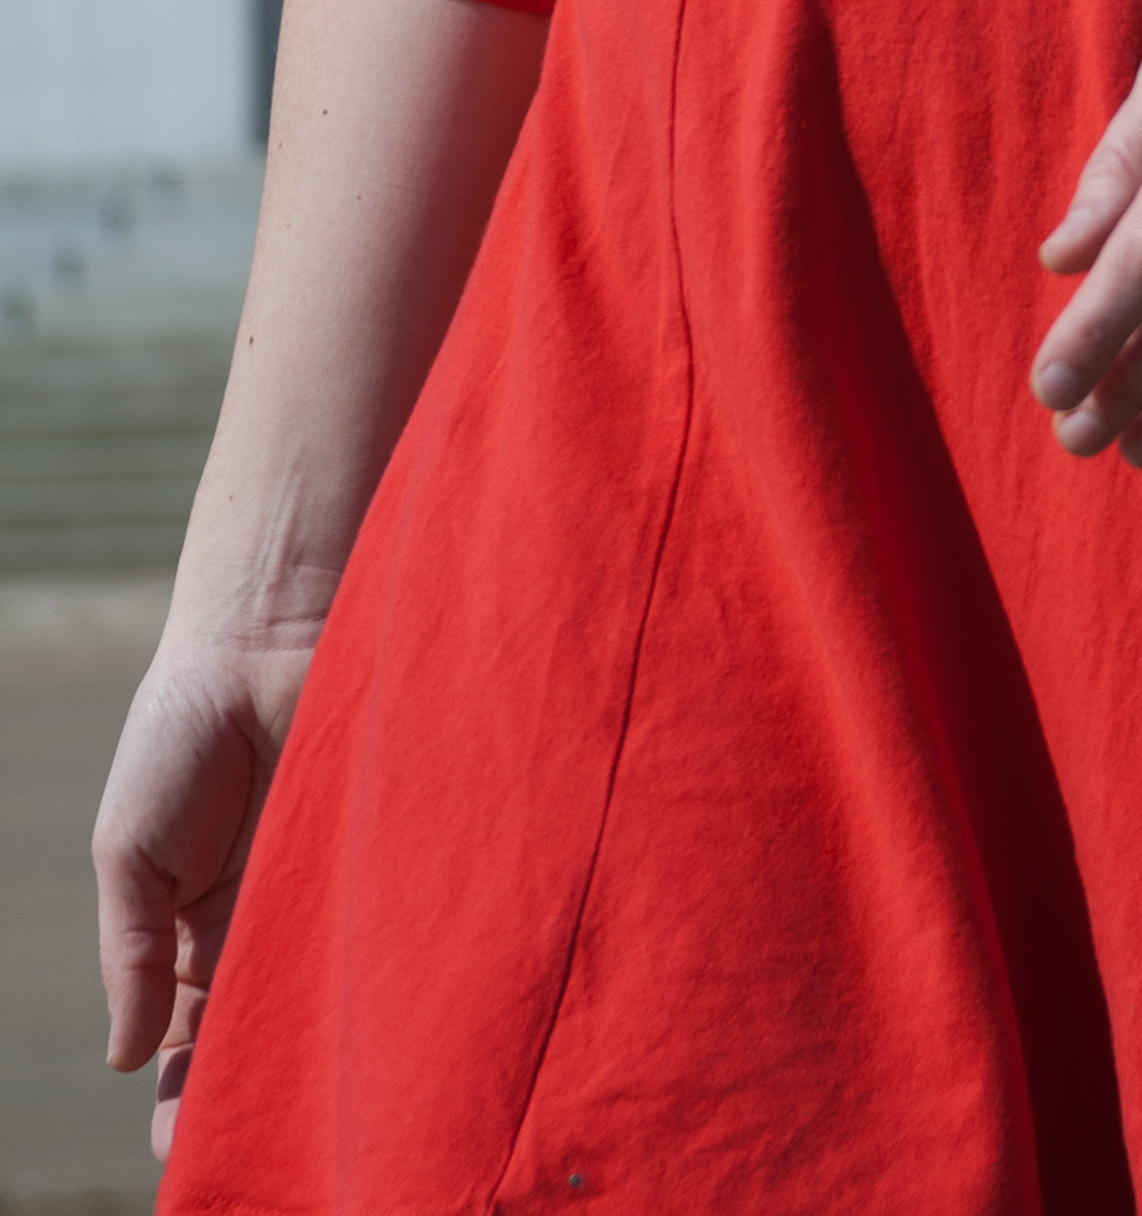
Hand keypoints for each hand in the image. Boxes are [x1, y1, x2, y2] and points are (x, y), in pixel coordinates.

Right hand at [94, 623, 320, 1162]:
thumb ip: (130, 954)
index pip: (188, 1036)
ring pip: (318, 1000)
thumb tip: (124, 1059)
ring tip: (304, 1114)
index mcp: (192, 931)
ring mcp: (323, 896)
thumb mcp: (130, 851)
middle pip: (258, 1031)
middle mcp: (262, 926)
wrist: (266, 635)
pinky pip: (369, 937)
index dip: (183, 1092)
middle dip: (253, 1092)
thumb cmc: (182, 734)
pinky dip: (368, 986)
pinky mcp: (376, 861)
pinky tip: (362, 1033)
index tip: (178, 1146)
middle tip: (250, 1145)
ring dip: (313, 1055)